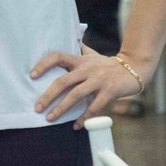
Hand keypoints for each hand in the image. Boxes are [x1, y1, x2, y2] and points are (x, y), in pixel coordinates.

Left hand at [31, 44, 145, 129]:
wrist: (134, 68)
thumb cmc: (109, 64)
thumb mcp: (92, 55)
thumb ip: (80, 50)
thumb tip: (72, 40)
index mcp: (79, 60)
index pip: (57, 57)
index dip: (43, 65)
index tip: (32, 76)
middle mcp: (86, 69)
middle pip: (62, 81)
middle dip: (48, 95)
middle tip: (37, 108)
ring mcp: (97, 80)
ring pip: (75, 95)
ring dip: (61, 108)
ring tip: (50, 118)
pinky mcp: (109, 91)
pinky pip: (94, 107)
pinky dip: (84, 118)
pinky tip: (76, 126)